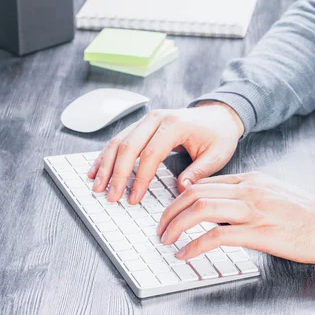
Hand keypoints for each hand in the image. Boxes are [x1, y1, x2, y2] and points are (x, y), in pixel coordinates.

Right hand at [88, 101, 244, 203]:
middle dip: (116, 174)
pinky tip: (96, 170)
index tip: (133, 199)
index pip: (150, 154)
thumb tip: (180, 190)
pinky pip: (119, 139)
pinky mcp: (141, 125)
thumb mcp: (216, 155)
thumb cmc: (218, 135)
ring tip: (97, 186)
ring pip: (118, 142)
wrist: (218, 115)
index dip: (139, 178)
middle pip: (128, 146)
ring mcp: (146, 120)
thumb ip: (198, 173)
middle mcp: (156, 119)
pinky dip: (106, 155)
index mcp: (174, 124)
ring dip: (105, 165)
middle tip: (110, 196)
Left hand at [158, 172, 314, 263]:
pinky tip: (185, 254)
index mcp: (251, 179)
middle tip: (160, 226)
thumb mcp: (274, 193)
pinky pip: (217, 237)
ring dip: (176, 225)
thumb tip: (220, 205)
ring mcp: (253, 210)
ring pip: (201, 209)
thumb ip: (247, 195)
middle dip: (170, 210)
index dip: (180, 197)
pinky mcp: (259, 233)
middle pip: (195, 192)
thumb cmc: (308, 213)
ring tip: (166, 239)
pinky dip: (195, 246)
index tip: (169, 210)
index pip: (204, 182)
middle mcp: (248, 190)